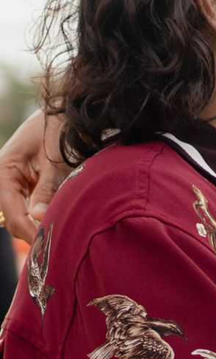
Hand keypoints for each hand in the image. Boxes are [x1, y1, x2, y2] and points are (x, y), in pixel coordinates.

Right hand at [0, 110, 68, 242]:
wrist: (65, 112)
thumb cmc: (58, 129)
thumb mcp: (55, 160)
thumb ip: (47, 189)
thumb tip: (40, 218)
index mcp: (3, 172)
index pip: (12, 213)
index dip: (29, 230)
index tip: (48, 242)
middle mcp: (5, 180)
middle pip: (14, 219)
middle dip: (33, 233)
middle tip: (57, 246)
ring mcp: (16, 184)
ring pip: (23, 216)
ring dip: (39, 226)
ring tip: (59, 238)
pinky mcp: (29, 186)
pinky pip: (32, 208)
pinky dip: (44, 217)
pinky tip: (58, 224)